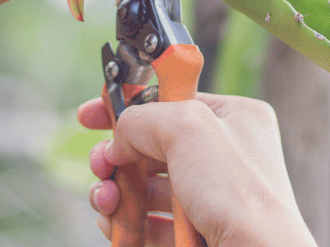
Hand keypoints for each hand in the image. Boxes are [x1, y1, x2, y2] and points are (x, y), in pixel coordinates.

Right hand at [77, 94, 317, 246]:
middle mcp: (224, 153)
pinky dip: (128, 219)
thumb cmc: (239, 194)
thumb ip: (142, 119)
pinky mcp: (199, 230)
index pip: (169, 99)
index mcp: (234, 117)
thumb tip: (118, 140)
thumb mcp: (186, 129)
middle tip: (99, 164)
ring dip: (116, 189)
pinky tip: (114, 223)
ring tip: (105, 200)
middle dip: (116, 154)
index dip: (127, 104)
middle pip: (151, 144)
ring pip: (146, 184)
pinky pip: (152, 219)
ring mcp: (212, 195)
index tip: (91, 115)